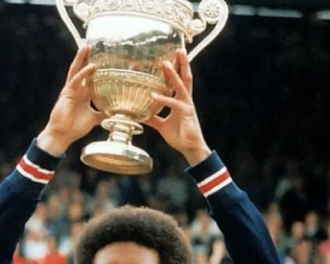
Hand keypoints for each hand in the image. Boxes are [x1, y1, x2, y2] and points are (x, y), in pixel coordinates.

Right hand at [37, 45, 103, 155]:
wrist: (63, 135)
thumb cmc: (75, 128)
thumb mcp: (95, 118)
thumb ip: (104, 112)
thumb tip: (118, 111)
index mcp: (83, 94)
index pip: (89, 76)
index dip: (94, 66)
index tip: (101, 56)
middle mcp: (77, 90)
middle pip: (82, 69)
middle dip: (86, 57)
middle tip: (91, 44)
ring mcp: (71, 91)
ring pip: (76, 70)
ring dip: (81, 58)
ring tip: (86, 47)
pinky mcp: (67, 94)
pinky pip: (75, 81)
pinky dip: (83, 73)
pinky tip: (90, 66)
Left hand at [143, 49, 211, 165]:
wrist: (190, 148)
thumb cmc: (179, 136)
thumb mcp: (161, 125)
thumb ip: (152, 118)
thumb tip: (139, 114)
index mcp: (181, 101)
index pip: (179, 81)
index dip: (176, 69)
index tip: (172, 57)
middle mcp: (185, 100)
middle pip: (184, 78)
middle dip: (181, 64)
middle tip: (177, 49)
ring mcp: (187, 106)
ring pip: (181, 86)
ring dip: (173, 75)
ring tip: (165, 64)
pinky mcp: (186, 114)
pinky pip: (173, 104)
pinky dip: (162, 99)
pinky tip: (152, 95)